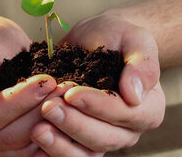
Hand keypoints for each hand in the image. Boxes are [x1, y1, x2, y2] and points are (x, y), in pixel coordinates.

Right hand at [0, 17, 56, 155]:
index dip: (20, 101)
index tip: (46, 80)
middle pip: (9, 135)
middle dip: (40, 110)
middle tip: (65, 87)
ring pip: (25, 143)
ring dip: (52, 120)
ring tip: (69, 94)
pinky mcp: (11, 143)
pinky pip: (34, 145)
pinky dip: (54, 129)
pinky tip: (70, 109)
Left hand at [30, 13, 165, 155]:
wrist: (97, 39)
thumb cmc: (119, 37)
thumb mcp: (136, 39)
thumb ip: (142, 64)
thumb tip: (135, 94)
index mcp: (149, 109)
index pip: (124, 114)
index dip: (98, 106)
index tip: (72, 93)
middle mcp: (129, 131)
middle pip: (103, 139)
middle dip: (74, 125)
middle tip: (48, 107)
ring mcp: (105, 140)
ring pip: (84, 154)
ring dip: (59, 144)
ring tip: (37, 128)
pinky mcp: (81, 142)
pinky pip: (68, 155)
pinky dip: (51, 152)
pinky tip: (33, 143)